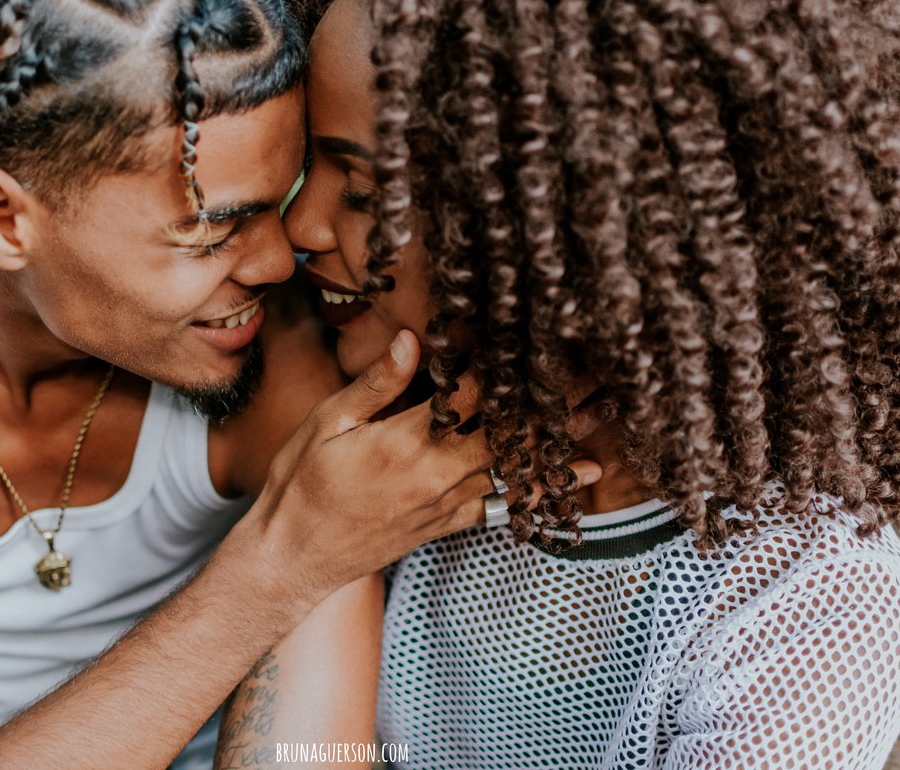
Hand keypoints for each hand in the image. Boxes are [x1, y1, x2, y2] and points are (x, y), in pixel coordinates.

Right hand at [246, 330, 601, 600]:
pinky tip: (578, 479)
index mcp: (405, 443)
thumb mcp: (327, 423)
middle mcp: (436, 476)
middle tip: (601, 372)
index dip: (510, 365)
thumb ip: (377, 385)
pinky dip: (545, 489)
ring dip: (563, 440)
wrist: (292, 560)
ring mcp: (445, 506)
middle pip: (510, 432)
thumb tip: (414, 341)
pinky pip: (505, 506)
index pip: (472, 395)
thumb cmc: (300, 485)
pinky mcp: (445, 526)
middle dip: (555, 401)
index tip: (545, 339)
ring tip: (607, 414)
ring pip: (517, 468)